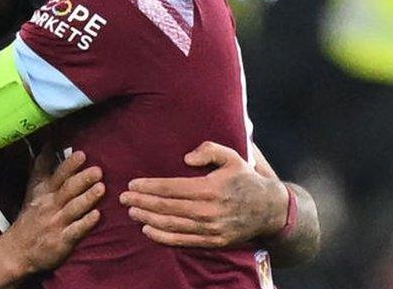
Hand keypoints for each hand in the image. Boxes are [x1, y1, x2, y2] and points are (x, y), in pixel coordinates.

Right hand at [1, 148, 103, 275]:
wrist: (17, 250)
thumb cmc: (31, 215)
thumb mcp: (33, 189)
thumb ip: (42, 166)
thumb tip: (49, 142)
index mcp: (45, 191)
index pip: (58, 175)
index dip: (69, 165)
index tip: (82, 154)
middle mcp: (50, 205)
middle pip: (67, 190)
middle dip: (82, 179)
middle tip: (98, 170)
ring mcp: (56, 223)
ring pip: (73, 208)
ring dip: (87, 198)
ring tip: (101, 188)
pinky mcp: (61, 241)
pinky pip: (75, 231)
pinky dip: (85, 223)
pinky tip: (97, 216)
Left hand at [119, 141, 287, 248]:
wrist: (269, 210)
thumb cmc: (245, 179)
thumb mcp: (232, 156)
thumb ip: (209, 150)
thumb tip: (186, 158)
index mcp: (211, 187)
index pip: (172, 187)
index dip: (149, 186)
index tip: (132, 184)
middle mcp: (209, 210)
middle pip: (167, 206)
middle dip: (142, 202)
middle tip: (123, 198)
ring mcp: (211, 228)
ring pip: (171, 224)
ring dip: (148, 218)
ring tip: (131, 211)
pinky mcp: (213, 242)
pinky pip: (183, 241)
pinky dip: (162, 237)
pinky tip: (148, 230)